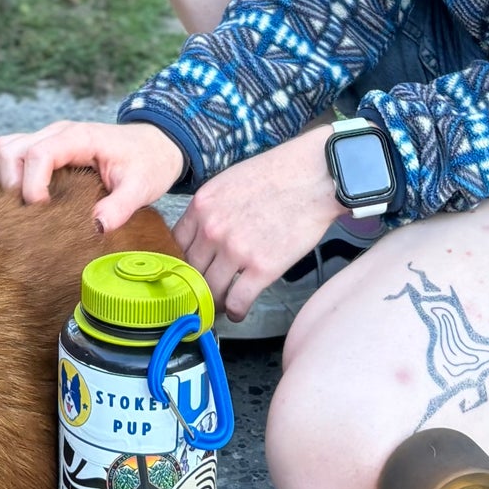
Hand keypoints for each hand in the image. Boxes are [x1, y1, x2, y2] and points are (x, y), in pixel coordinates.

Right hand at [0, 120, 184, 233]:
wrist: (156, 145)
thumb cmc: (149, 162)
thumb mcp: (142, 187)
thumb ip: (120, 207)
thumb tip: (96, 229)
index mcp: (79, 138)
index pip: (38, 155)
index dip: (33, 187)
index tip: (45, 212)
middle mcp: (58, 133)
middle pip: (10, 150)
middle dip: (12, 185)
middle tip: (30, 213)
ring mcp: (49, 138)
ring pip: (6, 150)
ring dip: (8, 180)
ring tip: (26, 207)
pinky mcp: (46, 148)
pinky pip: (13, 155)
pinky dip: (12, 177)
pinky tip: (28, 200)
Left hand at [175, 122, 339, 322]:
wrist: (314, 176)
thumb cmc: (277, 175)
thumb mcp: (228, 183)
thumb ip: (210, 209)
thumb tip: (201, 233)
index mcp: (201, 206)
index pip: (175, 246)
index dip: (179, 264)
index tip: (185, 274)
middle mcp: (212, 229)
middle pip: (190, 272)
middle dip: (195, 287)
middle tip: (200, 295)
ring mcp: (236, 250)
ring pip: (210, 291)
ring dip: (214, 303)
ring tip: (220, 307)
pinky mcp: (262, 268)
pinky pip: (237, 301)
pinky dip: (235, 312)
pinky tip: (238, 312)